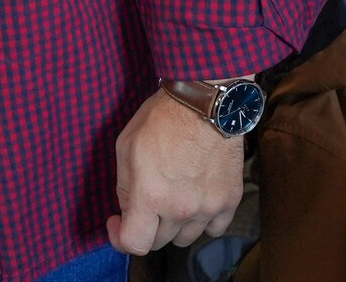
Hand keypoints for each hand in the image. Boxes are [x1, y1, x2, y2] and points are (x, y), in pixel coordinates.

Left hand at [106, 89, 242, 255]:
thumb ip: (124, 186)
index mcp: (150, 195)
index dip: (119, 238)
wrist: (206, 102)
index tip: (116, 222)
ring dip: (174, 225)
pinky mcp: (229, 200)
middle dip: (146, 226)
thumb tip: (128, 211)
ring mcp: (208, 207)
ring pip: (186, 238)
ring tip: (171, 198)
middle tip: (144, 202)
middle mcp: (180, 208)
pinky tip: (195, 200)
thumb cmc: (162, 118)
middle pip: (158, 242)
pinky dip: (203, 221)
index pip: (134, 244)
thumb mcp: (125, 146)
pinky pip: (214, 229)